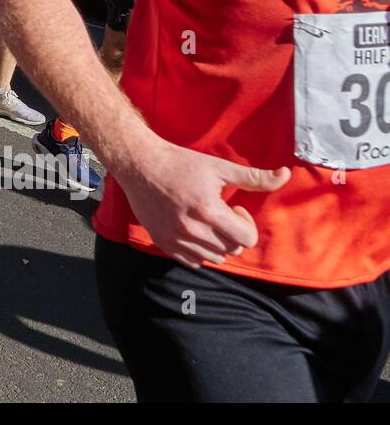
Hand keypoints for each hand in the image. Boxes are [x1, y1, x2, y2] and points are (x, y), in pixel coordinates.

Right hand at [118, 141, 289, 268]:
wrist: (140, 164)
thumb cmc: (180, 163)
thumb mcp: (219, 167)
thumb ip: (254, 177)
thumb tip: (286, 175)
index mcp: (209, 211)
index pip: (246, 239)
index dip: (246, 223)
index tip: (234, 207)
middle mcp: (192, 230)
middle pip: (231, 249)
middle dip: (232, 233)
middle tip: (220, 212)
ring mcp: (175, 238)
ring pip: (213, 258)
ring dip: (216, 243)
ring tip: (206, 221)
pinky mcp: (162, 242)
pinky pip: (192, 261)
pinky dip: (198, 250)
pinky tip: (192, 229)